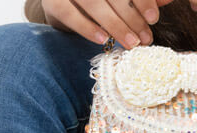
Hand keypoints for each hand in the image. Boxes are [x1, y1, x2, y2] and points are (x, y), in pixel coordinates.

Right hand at [41, 0, 177, 48]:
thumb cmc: (91, 0)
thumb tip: (165, 1)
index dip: (143, 0)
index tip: (153, 19)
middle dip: (132, 18)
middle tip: (143, 39)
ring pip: (95, 4)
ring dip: (115, 25)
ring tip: (130, 43)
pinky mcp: (53, 1)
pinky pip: (70, 15)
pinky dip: (87, 28)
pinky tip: (102, 40)